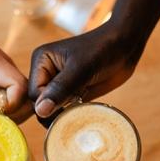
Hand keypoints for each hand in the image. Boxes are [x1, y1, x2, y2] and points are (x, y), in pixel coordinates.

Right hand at [29, 20, 144, 121]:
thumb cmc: (103, 49)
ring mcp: (59, 84)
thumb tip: (40, 111)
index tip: (64, 111)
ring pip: (52, 109)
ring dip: (63, 115)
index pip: (33, 93)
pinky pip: (65, 110)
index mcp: (41, 61)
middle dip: (54, 112)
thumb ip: (60, 89)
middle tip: (73, 114)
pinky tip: (83, 112)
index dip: (45, 106)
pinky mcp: (71, 92)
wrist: (126, 45)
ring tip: (79, 111)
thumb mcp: (81, 69)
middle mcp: (46, 73)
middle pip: (40, 104)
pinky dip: (72, 115)